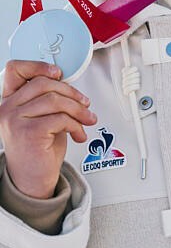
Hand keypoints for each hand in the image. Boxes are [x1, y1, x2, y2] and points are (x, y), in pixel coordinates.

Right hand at [0, 60, 96, 198]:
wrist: (32, 181)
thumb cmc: (38, 151)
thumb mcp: (41, 118)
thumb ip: (48, 100)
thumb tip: (70, 86)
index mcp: (9, 101)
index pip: (15, 70)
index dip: (38, 66)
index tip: (58, 74)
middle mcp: (7, 109)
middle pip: (44, 83)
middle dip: (71, 92)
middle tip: (84, 104)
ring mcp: (15, 120)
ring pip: (55, 100)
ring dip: (79, 110)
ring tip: (87, 120)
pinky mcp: (28, 132)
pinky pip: (61, 119)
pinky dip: (76, 125)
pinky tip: (78, 134)